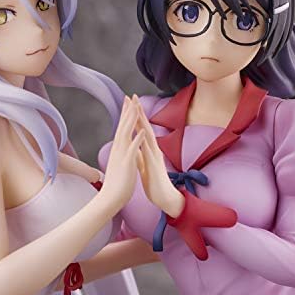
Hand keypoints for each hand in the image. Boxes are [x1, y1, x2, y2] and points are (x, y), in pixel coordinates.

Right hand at [97, 96, 143, 210]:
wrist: (110, 199)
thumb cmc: (117, 183)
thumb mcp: (120, 164)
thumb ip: (122, 154)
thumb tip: (123, 147)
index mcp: (119, 149)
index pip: (122, 128)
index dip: (125, 114)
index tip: (128, 102)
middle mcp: (118, 149)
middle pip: (123, 126)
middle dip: (127, 111)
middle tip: (129, 96)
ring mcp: (121, 156)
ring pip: (126, 134)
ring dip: (131, 120)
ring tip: (136, 107)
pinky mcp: (126, 164)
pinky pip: (132, 150)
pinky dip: (137, 139)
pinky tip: (142, 131)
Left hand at [134, 95, 184, 217]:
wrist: (166, 199)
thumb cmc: (155, 184)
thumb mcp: (144, 167)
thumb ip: (140, 157)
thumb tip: (135, 148)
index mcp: (149, 150)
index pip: (141, 129)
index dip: (134, 116)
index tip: (128, 103)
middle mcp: (153, 150)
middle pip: (146, 127)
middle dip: (139, 111)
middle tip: (133, 95)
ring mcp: (155, 156)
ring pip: (148, 134)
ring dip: (143, 121)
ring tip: (137, 107)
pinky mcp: (155, 165)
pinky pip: (150, 151)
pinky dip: (146, 140)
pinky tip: (142, 132)